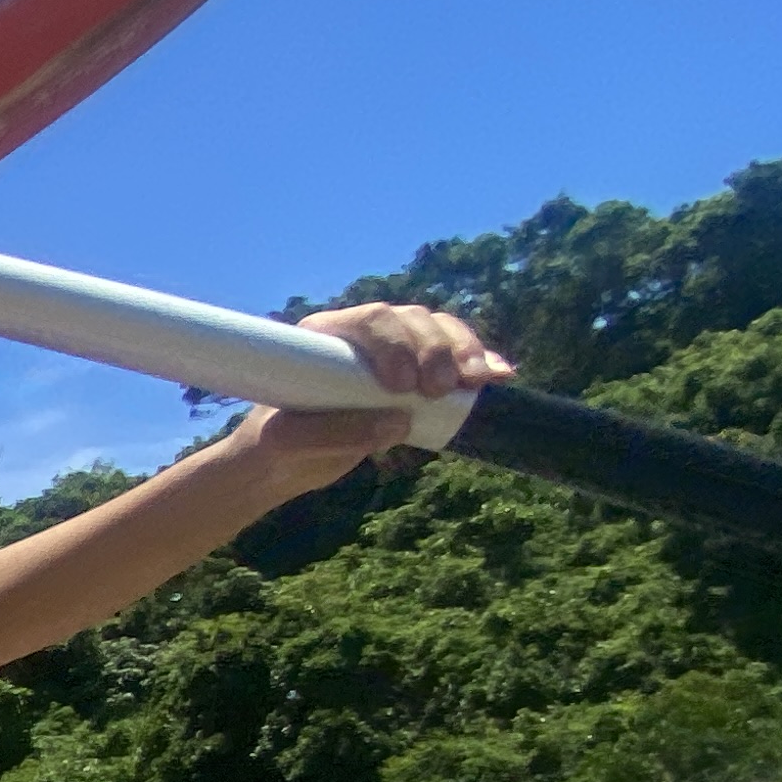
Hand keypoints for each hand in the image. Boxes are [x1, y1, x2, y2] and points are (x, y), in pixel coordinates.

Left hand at [228, 301, 517, 492]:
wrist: (285, 462)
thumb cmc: (279, 446)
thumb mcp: (290, 444)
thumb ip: (335, 433)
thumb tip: (400, 422)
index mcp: (325, 336)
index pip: (370, 321)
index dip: (395, 343)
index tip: (401, 385)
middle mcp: (362, 334)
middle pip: (411, 320)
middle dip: (434, 349)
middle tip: (438, 390)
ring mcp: (393, 349)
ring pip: (438, 330)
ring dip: (463, 352)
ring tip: (474, 384)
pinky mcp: (417, 371)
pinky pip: (455, 355)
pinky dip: (481, 362)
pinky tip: (502, 375)